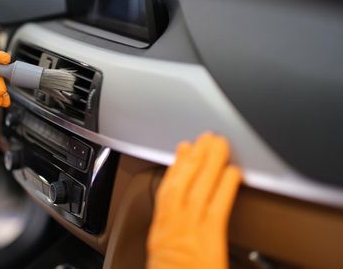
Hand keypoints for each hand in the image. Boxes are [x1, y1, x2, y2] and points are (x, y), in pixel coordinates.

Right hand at [147, 133, 241, 268]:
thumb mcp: (161, 257)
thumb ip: (169, 237)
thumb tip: (177, 225)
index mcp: (160, 229)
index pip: (167, 187)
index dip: (176, 164)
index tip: (183, 148)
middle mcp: (172, 223)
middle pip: (183, 180)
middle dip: (194, 155)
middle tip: (205, 137)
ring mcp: (191, 227)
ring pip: (198, 186)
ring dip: (209, 161)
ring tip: (218, 143)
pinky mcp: (210, 237)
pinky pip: (218, 204)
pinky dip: (225, 185)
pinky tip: (233, 171)